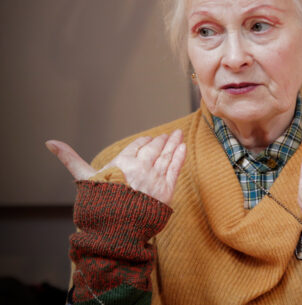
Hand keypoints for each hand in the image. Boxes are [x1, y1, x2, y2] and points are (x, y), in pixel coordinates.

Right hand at [45, 129, 186, 204]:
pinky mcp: (166, 191)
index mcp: (121, 164)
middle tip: (168, 134)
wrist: (115, 235)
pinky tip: (183, 146)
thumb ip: (70, 159)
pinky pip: (175, 169)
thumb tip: (49, 142)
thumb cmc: (97, 207)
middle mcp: (139, 169)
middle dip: (161, 141)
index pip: (136, 146)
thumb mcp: (85, 180)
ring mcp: (154, 179)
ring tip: (178, 135)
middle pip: (153, 149)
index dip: (144, 142)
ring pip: (166, 156)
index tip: (150, 139)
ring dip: (174, 143)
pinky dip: (180, 156)